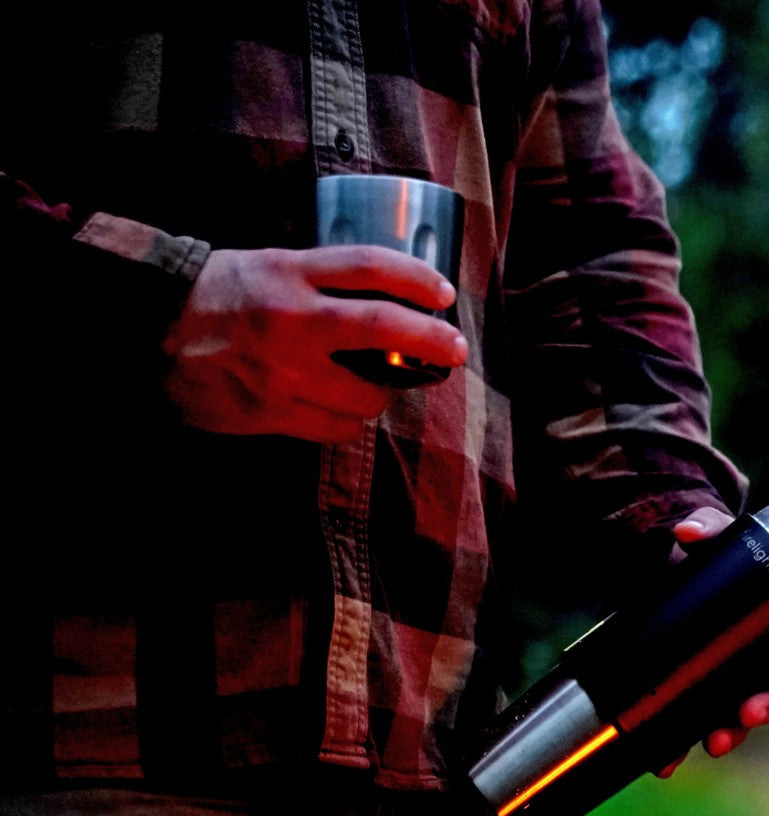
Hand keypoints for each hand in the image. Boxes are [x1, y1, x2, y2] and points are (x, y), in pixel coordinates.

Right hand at [161, 245, 467, 442]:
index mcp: (288, 272)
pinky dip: (349, 420)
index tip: (444, 295)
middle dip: (432, 342)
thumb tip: (390, 297)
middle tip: (453, 349)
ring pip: (366, 393)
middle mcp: (289, 319)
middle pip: (384, 329)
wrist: (144, 331)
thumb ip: (321, 278)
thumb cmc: (215, 295)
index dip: (418, 280)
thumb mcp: (267, 265)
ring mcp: (280, 372)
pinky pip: (336, 427)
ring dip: (383, 393)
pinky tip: (344, 408)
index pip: (370, 267)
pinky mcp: (269, 413)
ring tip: (378, 384)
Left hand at [655, 506, 768, 776]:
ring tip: (715, 742)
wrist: (667, 572)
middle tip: (749, 713)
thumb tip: (689, 532)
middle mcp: (759, 664)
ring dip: (730, 735)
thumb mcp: (710, 536)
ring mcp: (727, 683)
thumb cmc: (707, 557)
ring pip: (738, 719)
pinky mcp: (694, 694)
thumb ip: (706, 525)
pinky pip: (692, 727)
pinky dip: (680, 748)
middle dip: (766, 708)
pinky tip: (665, 762)